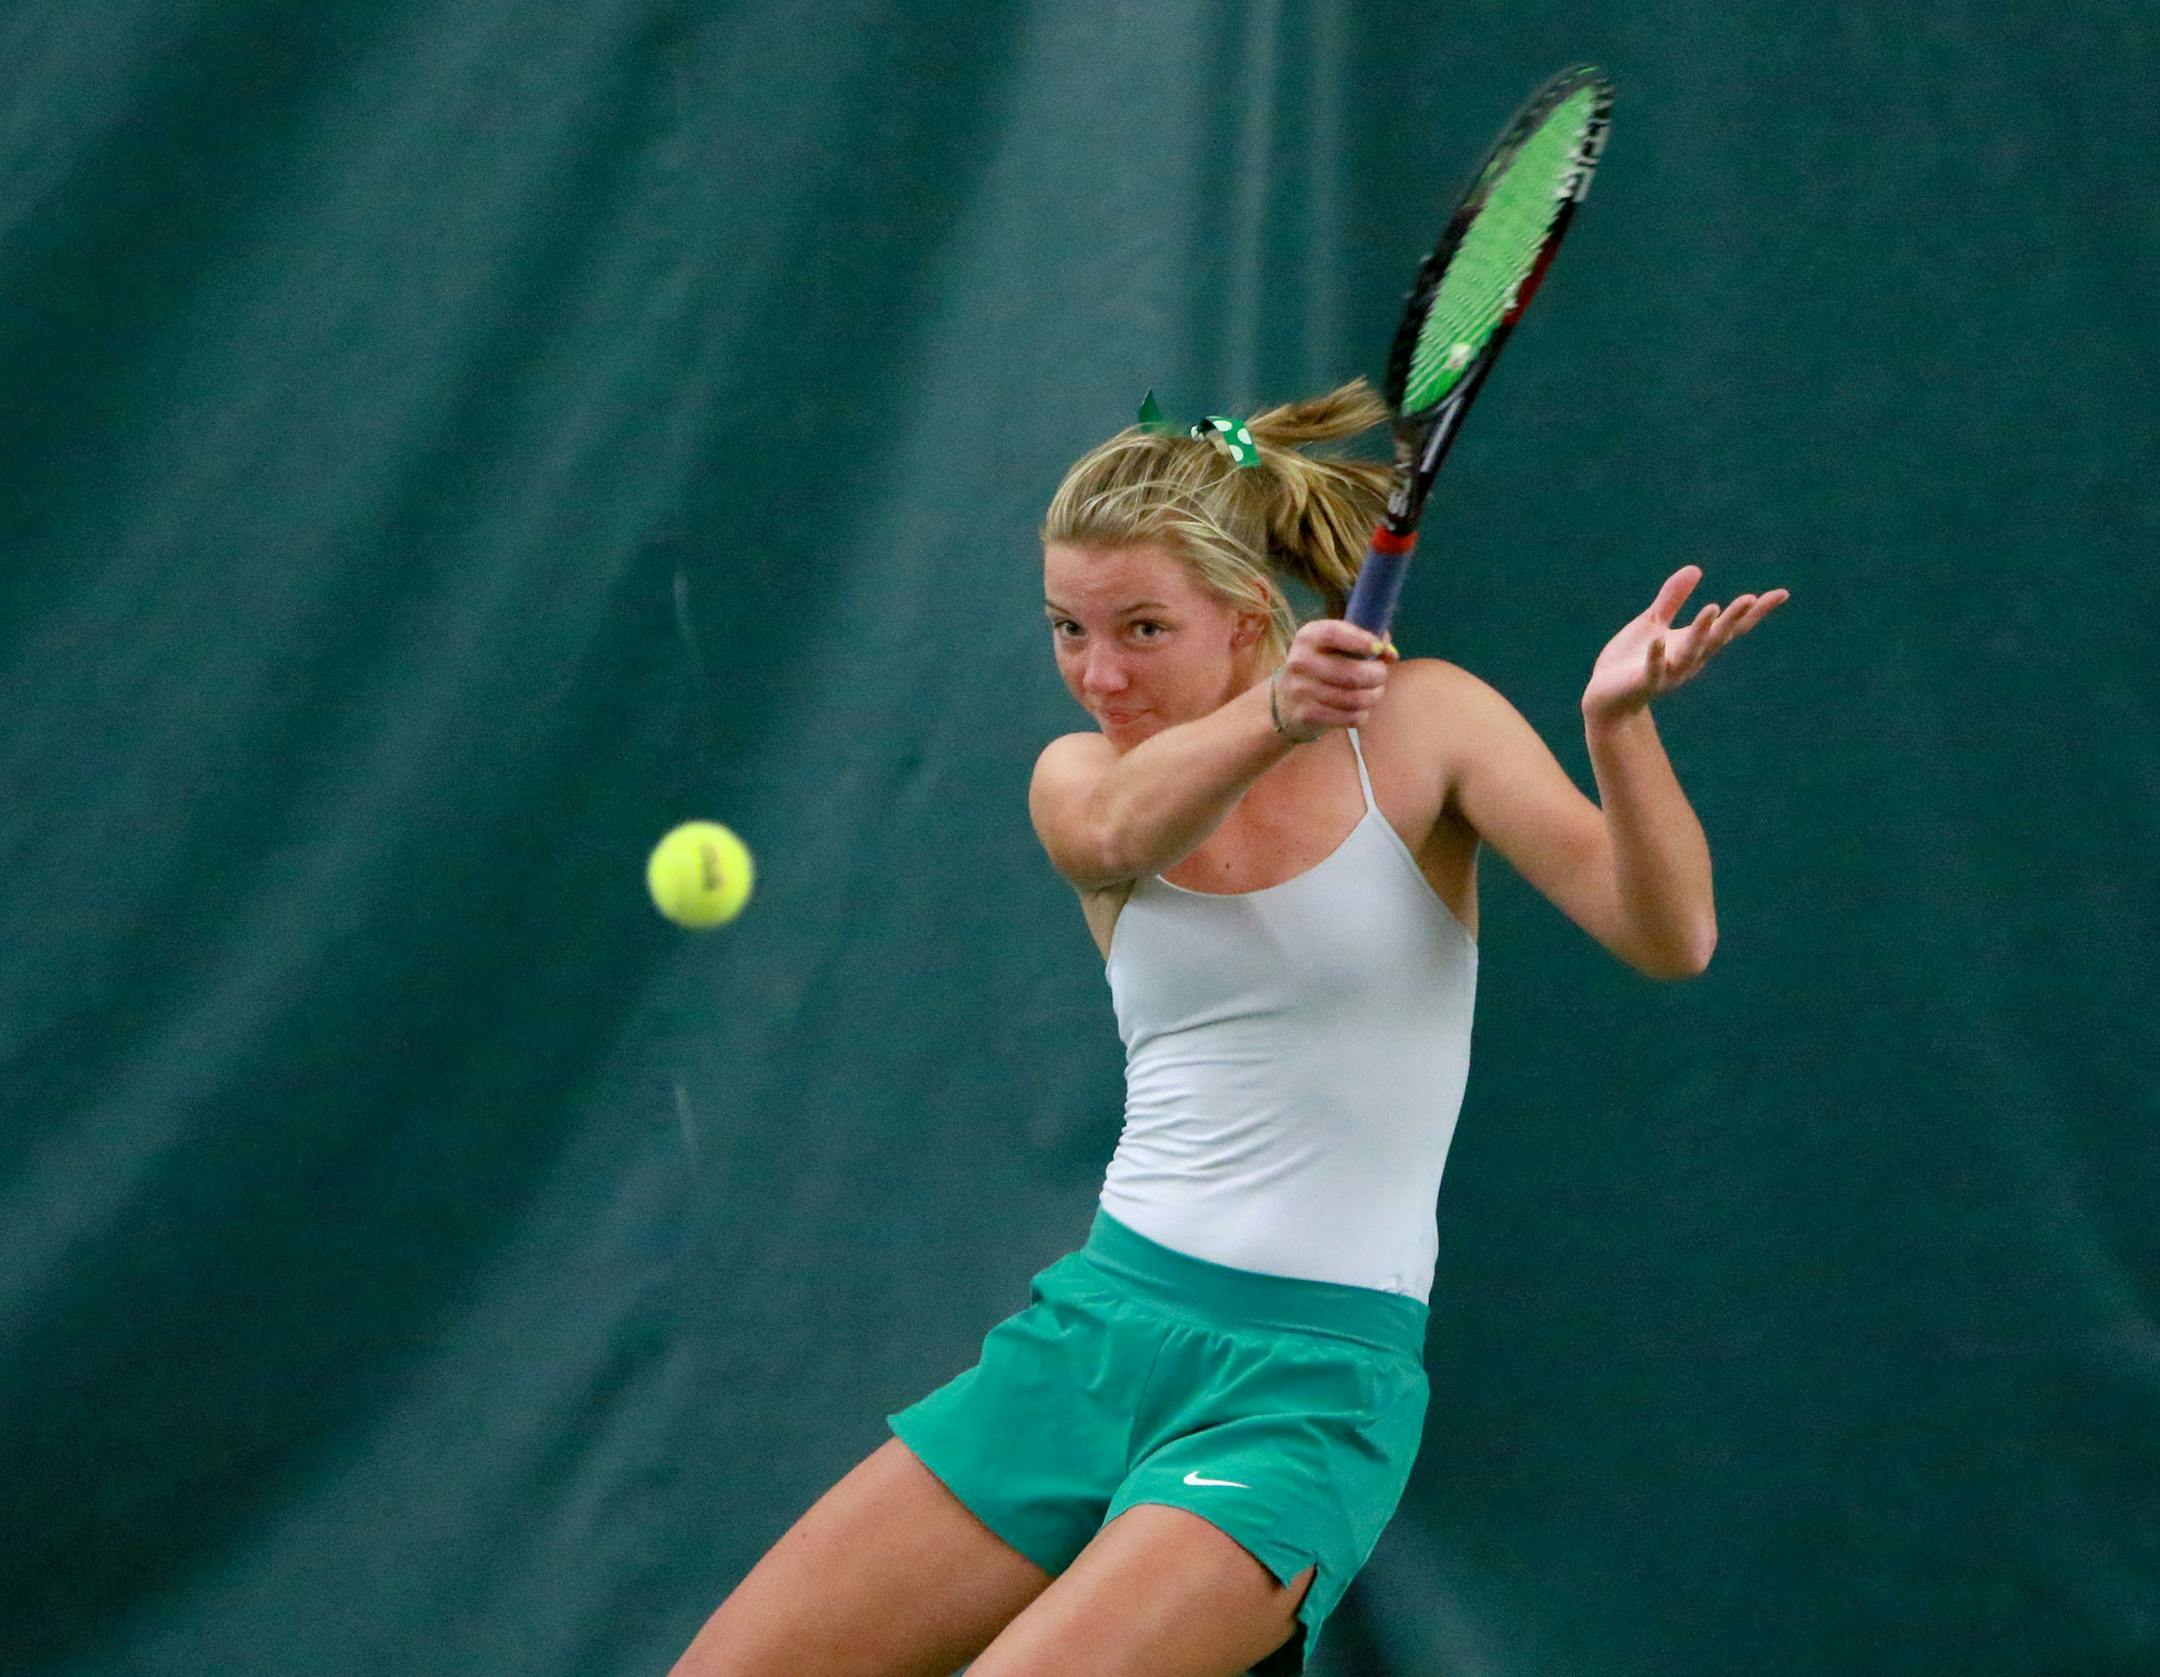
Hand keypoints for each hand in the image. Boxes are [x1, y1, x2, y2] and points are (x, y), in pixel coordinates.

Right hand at [1270, 620, 1395, 741]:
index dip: (1360, 640)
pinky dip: (1362, 714)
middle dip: (1377, 675)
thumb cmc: (1322, 665)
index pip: (1333, 634)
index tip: (1378, 648)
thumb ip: (1366, 641)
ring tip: (1374, 692)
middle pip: (1351, 673)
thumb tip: (1390, 654)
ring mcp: (1301, 690)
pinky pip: (1349, 717)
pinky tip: (1360, 709)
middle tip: (1381, 675)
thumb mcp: (1335, 645)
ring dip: (1373, 696)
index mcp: (1308, 637)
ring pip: (1354, 699)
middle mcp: (1300, 661)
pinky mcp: (1306, 715)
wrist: (1285, 700)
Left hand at [1581, 565, 1788, 723]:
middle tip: (1751, 598)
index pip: (1730, 627)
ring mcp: (1667, 672)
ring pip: (1690, 652)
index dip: (1754, 611)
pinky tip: (1657, 641)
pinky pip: (1652, 670)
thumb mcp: (1652, 623)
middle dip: (1733, 618)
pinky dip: (1656, 657)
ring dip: (1702, 632)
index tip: (1781, 593)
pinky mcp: (1643, 682)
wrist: (1604, 696)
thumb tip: (1696, 568)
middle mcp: (1687, 660)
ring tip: (1713, 608)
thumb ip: (1672, 598)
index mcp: (1692, 644)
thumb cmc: (1630, 660)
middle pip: (1717, 637)